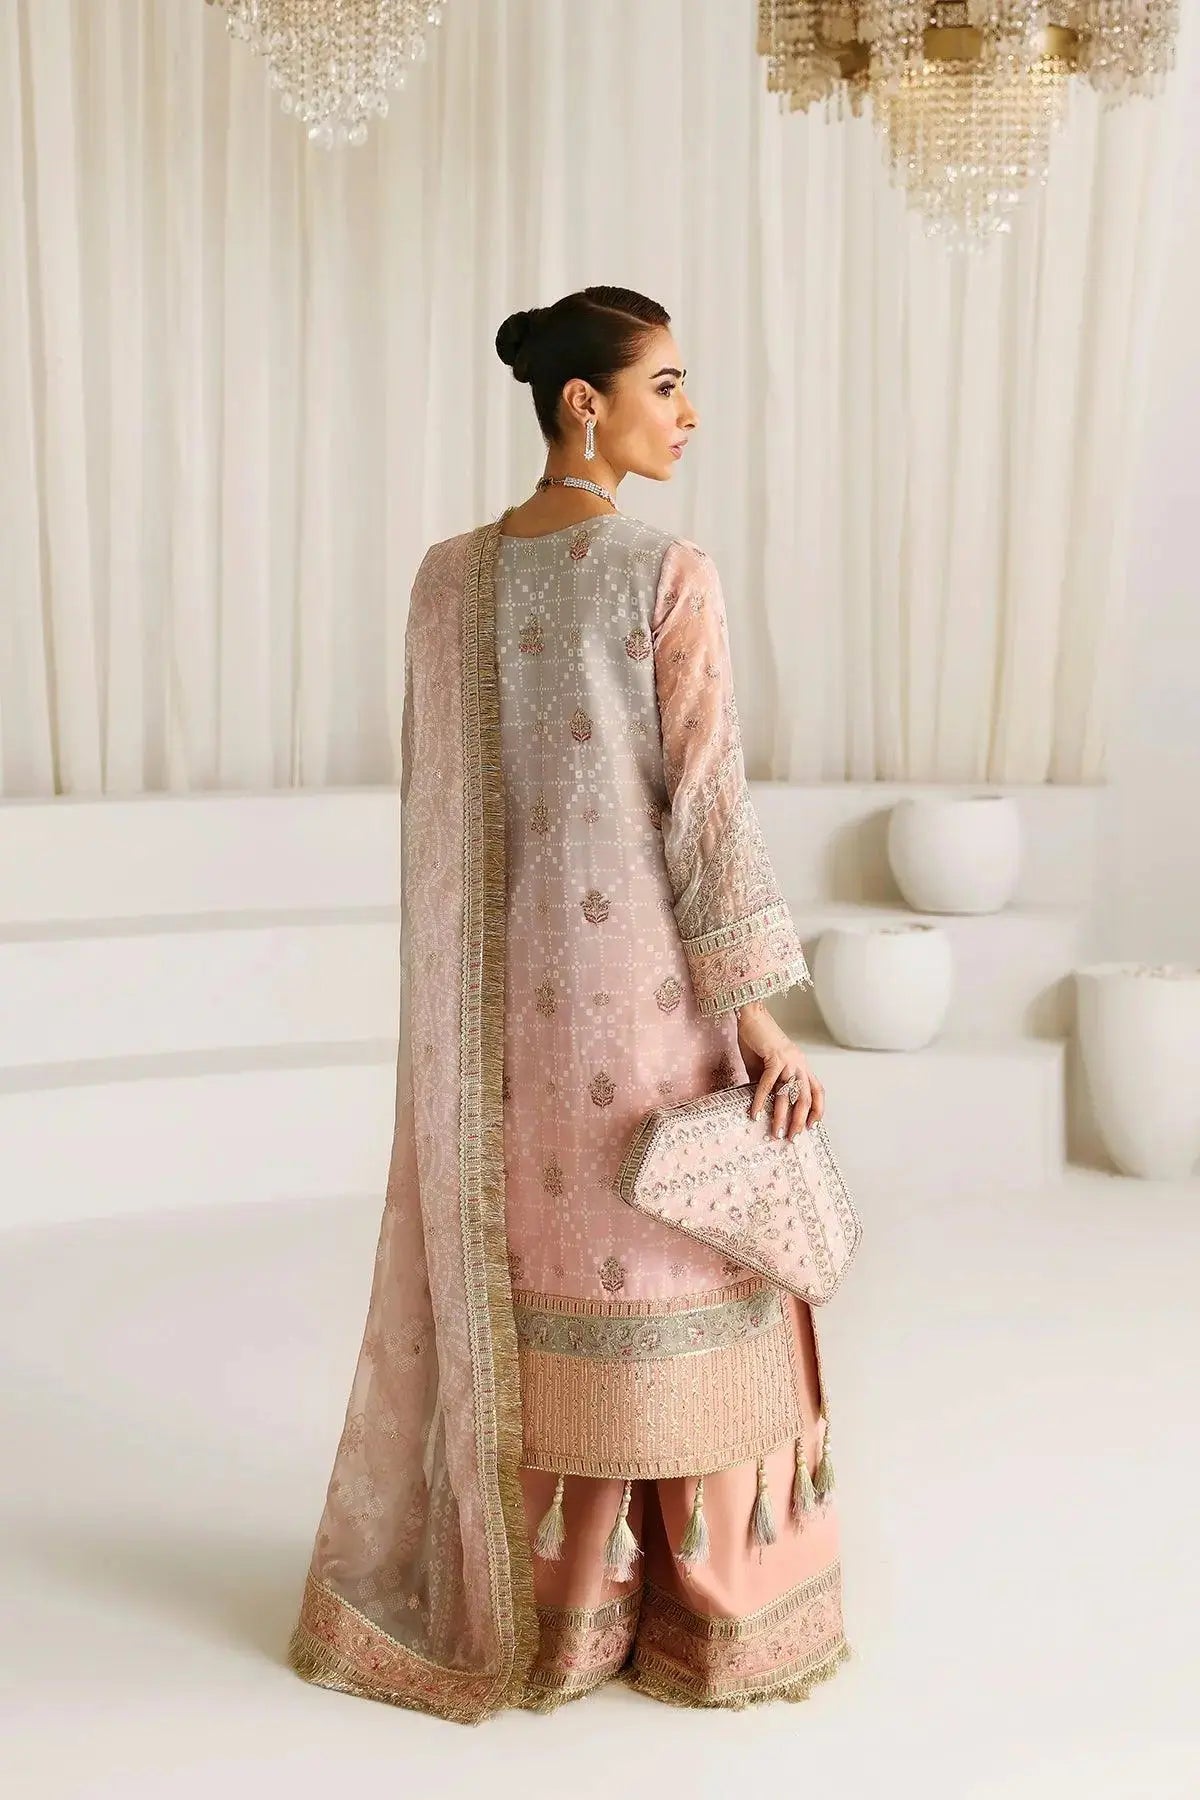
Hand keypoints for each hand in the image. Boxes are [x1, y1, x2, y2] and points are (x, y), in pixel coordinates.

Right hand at [735, 1000, 823, 1141]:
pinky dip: (761, 1100)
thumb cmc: (758, 1039)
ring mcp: (789, 1061)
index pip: (818, 1091)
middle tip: (792, 1137)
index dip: (818, 1110)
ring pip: (788, 1094)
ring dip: (782, 1116)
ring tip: (776, 1132)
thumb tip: (763, 1104)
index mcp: (802, 1065)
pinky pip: (768, 1084)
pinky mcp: (774, 1058)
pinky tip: (755, 1113)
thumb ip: (769, 1082)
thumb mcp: (767, 1065)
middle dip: (800, 1121)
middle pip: (805, 1098)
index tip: (812, 1126)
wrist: (751, 1015)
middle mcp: (800, 1063)